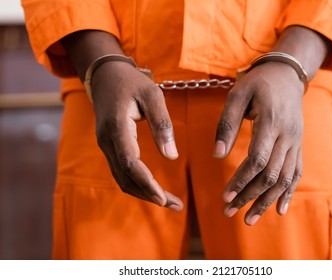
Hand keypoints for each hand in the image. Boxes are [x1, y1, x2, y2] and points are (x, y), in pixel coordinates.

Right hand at [91, 60, 182, 210]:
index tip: (163, 198)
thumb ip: (162, 124)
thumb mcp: (152, 95)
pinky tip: (153, 188)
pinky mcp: (109, 146)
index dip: (146, 183)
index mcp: (117, 126)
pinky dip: (137, 183)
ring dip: (144, 192)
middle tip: (176, 206)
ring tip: (169, 202)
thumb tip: (171, 157)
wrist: (105, 75)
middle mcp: (106, 140)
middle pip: (125, 177)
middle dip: (149, 194)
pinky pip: (121, 171)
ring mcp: (105, 145)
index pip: (130, 162)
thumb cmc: (132, 82)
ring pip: (121, 178)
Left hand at [214, 62, 303, 224]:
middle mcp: (288, 135)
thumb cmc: (257, 83)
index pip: (257, 160)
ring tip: (250, 220)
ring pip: (284, 179)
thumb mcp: (237, 95)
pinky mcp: (298, 145)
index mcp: (271, 122)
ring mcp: (296, 141)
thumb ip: (227, 125)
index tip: (225, 197)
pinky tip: (279, 210)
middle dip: (249, 196)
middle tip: (229, 212)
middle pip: (270, 174)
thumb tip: (217, 155)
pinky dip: (288, 193)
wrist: (287, 74)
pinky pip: (296, 172)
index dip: (241, 181)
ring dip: (266, 201)